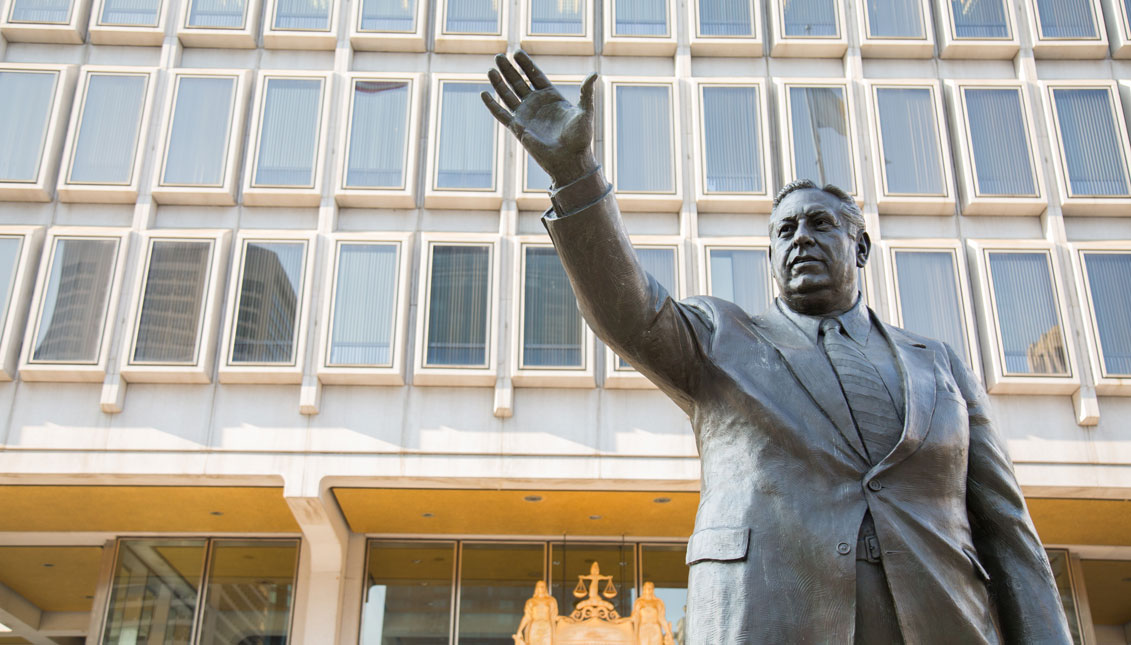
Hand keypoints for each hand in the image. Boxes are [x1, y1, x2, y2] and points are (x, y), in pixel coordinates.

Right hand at [482, 50, 597, 186]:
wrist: (571, 160)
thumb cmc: (581, 138)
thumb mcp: (585, 111)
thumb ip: (586, 92)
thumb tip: (594, 74)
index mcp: (552, 98)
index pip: (535, 77)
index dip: (526, 65)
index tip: (517, 52)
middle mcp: (537, 105)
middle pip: (519, 83)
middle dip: (509, 69)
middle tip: (500, 56)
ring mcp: (526, 116)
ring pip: (508, 96)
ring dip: (499, 83)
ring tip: (491, 69)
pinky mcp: (518, 128)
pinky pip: (502, 114)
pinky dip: (492, 105)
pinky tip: (484, 94)